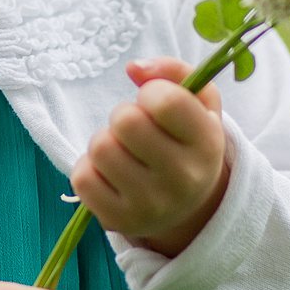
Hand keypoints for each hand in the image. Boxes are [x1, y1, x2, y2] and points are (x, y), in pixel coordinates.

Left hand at [69, 57, 228, 257]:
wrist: (187, 204)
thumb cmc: (186, 140)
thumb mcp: (198, 102)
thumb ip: (173, 71)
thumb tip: (133, 68)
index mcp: (207, 144)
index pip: (165, 101)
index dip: (151, 92)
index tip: (155, 103)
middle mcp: (184, 179)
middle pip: (125, 121)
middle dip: (124, 115)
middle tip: (136, 128)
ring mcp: (151, 205)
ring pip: (100, 147)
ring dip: (105, 140)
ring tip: (123, 150)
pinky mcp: (119, 221)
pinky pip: (81, 178)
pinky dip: (89, 167)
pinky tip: (110, 173)